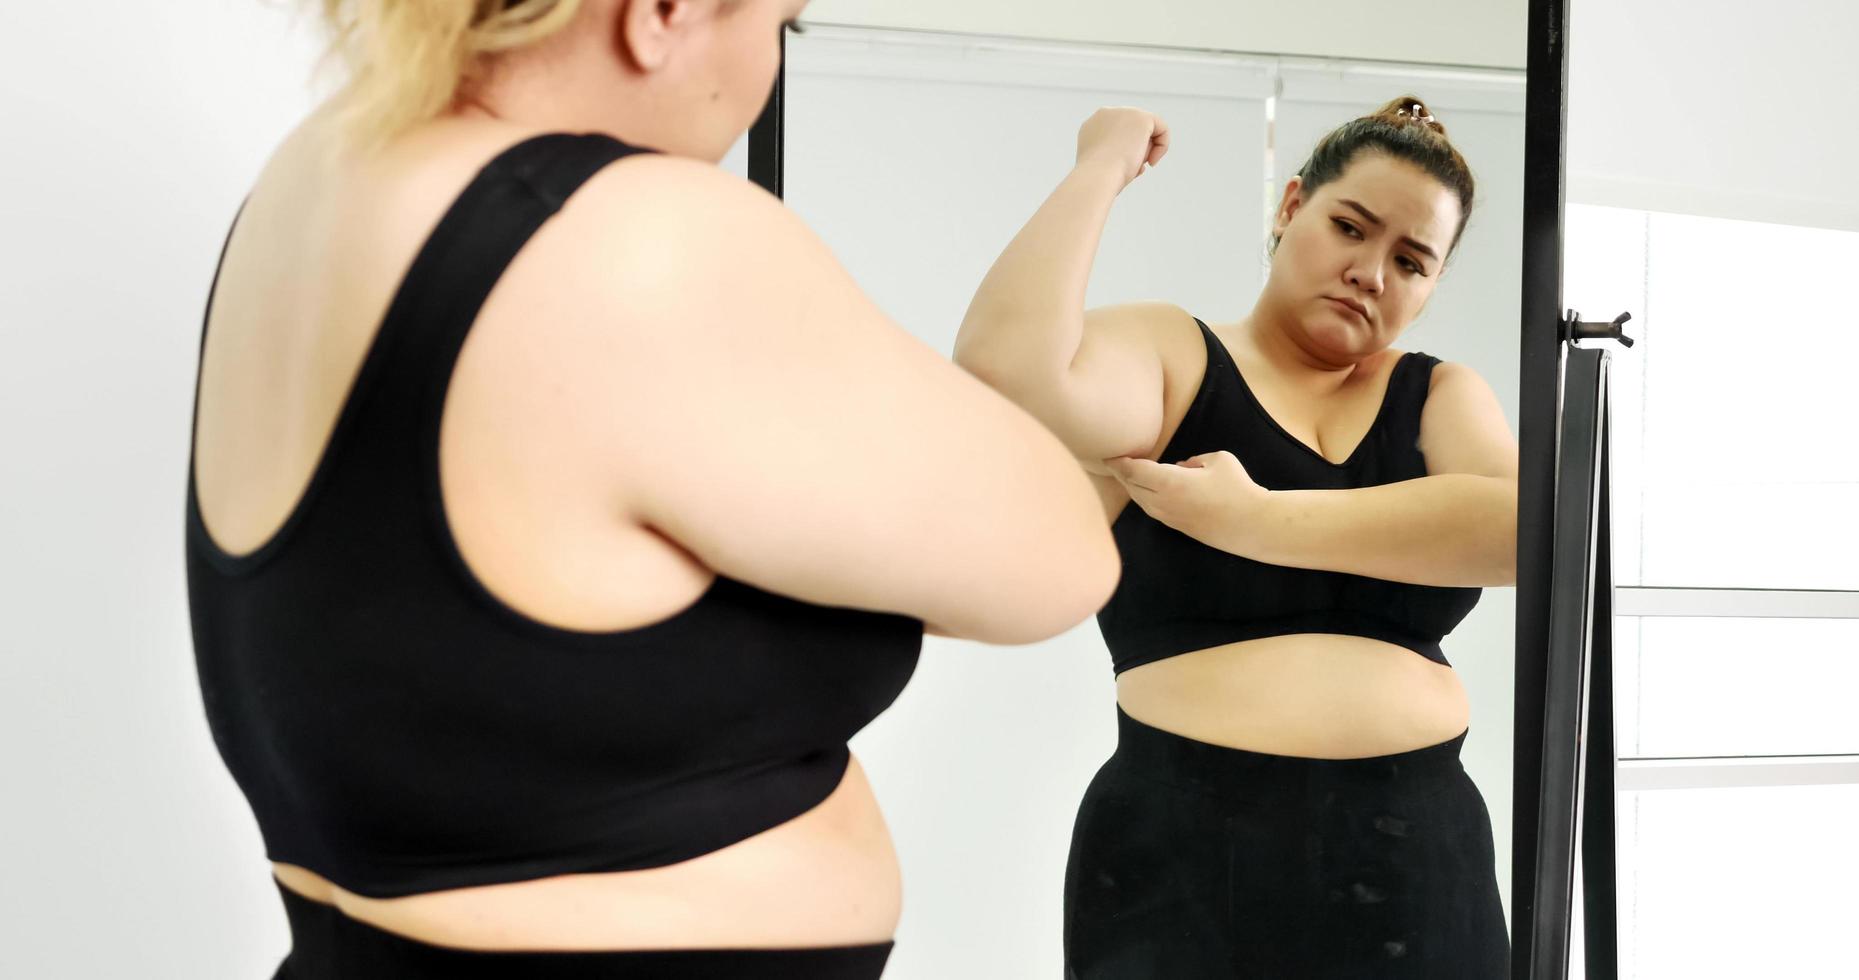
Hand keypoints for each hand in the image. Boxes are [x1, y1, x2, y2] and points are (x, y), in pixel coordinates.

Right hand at [1076, 107, 1169, 188]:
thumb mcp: (1102, 166)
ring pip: (1146, 131)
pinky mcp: (1141, 118)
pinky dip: (1162, 146)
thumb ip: (1115, 156)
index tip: (1122, 168)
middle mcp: (1106, 114)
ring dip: (1144, 152)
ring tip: (1133, 165)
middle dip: (1135, 151)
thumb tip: (1135, 157)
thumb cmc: (1097, 178)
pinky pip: (1162, 129)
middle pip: (1132, 131)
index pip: (1118, 135)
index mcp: (1092, 126)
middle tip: (1130, 168)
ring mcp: (1123, 112)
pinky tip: (1152, 162)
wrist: (1096, 176)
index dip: (1124, 152)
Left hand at [1105, 451, 1271, 552]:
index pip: (1133, 470)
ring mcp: (1168, 517)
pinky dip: (1144, 497)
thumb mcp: (1218, 460)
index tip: (1108, 455)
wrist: (1251, 524)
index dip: (1118, 462)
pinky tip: (1147, 490)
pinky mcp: (1176, 527)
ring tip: (1127, 475)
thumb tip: (1181, 467)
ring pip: (1140, 500)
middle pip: (1132, 486)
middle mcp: (1162, 502)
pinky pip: (1151, 509)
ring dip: (1132, 487)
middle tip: (1114, 462)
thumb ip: (1193, 460)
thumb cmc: (1237, 488)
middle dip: (1121, 473)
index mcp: (1169, 482)